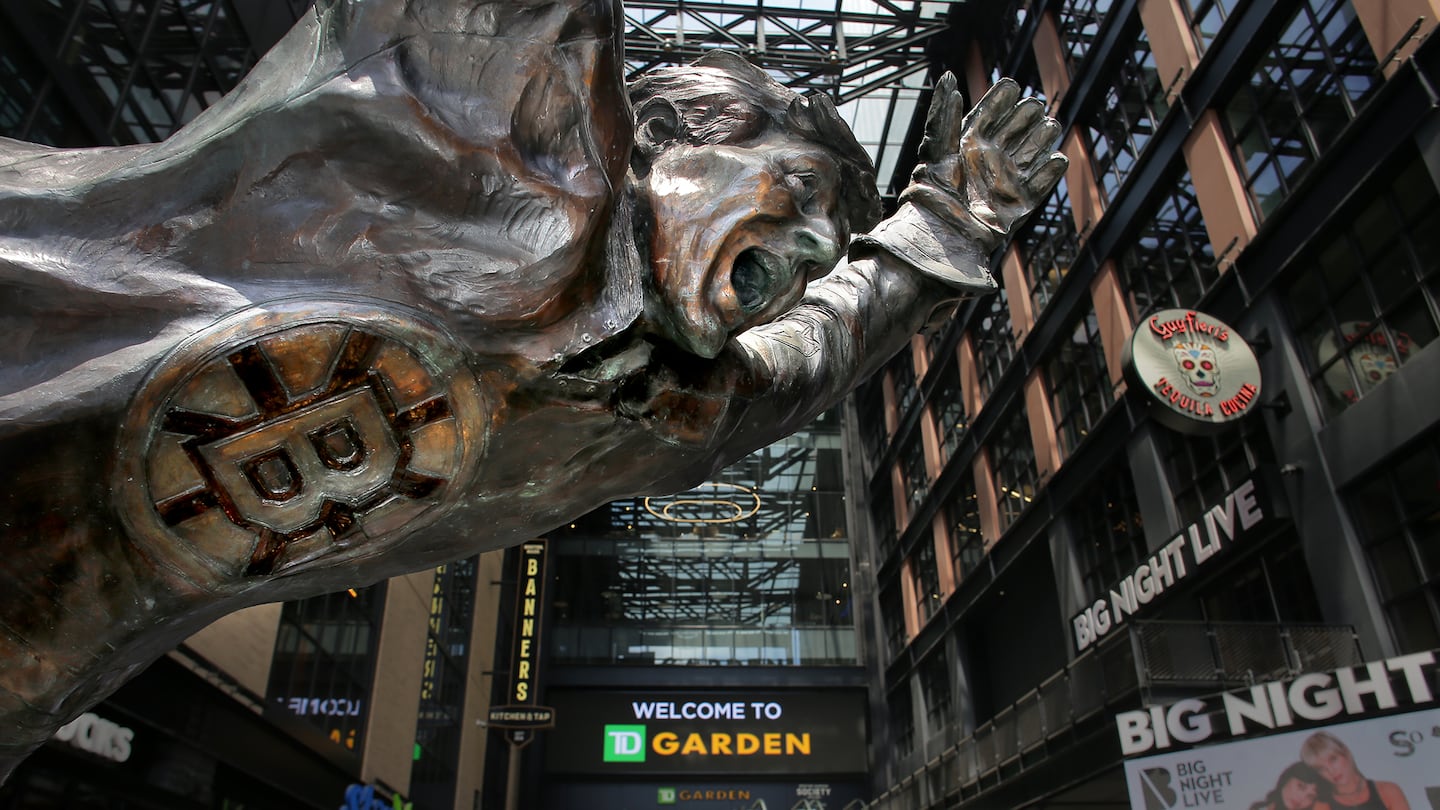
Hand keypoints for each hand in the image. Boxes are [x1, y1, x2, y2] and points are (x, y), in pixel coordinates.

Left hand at [901, 74, 1066, 244]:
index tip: (1011, 85)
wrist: (942, 234)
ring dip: (1042, 137)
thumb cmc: (932, 192)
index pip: (989, 113)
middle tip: (1033, 106)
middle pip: (1015, 128)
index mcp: (969, 144)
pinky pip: (1041, 183)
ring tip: (1049, 125)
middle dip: (1026, 115)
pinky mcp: (1019, 203)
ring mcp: (1006, 180)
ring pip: (1032, 151)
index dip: (1000, 98)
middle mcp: (990, 159)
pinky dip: (1050, 172)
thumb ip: (943, 115)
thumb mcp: (935, 148)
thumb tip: (947, 77)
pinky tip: (1056, 159)